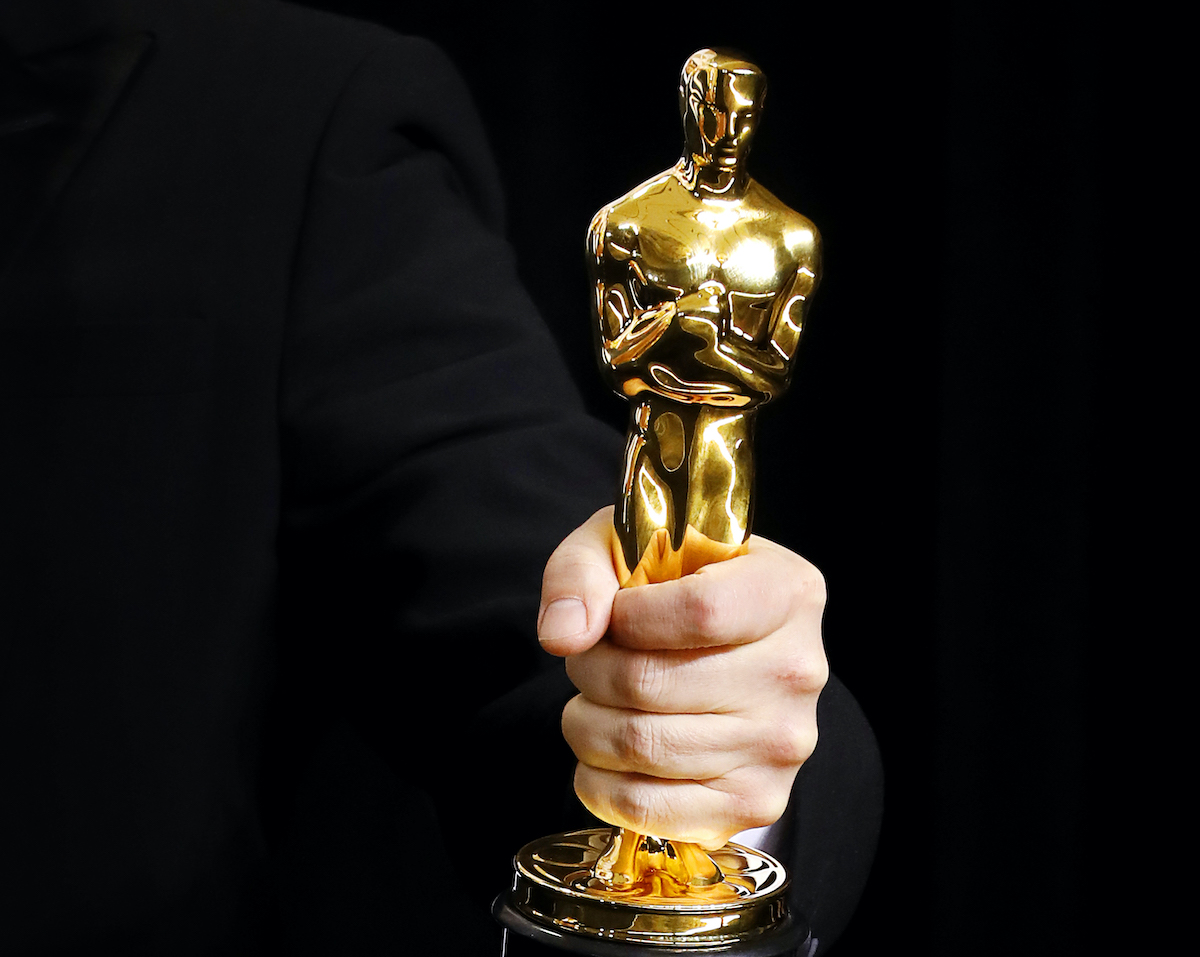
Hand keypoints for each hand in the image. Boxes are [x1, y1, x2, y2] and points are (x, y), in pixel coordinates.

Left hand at [537, 507, 827, 849]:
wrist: (723, 653)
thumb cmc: (671, 589)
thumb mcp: (624, 545)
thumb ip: (581, 571)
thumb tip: (563, 635)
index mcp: (787, 590)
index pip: (701, 612)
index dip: (629, 618)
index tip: (613, 615)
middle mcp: (798, 670)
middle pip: (655, 684)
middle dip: (589, 671)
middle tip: (586, 660)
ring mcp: (782, 744)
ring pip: (643, 746)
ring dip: (586, 725)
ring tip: (592, 702)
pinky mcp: (756, 801)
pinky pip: (650, 809)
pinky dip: (600, 784)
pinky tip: (602, 754)